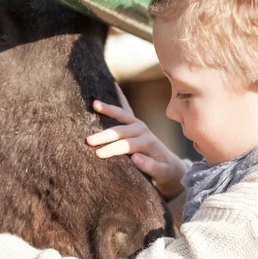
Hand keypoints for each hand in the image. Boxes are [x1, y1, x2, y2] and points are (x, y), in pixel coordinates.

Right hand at [86, 84, 185, 199]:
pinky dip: (119, 97)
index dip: (112, 149)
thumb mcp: (161, 173)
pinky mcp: (134, 122)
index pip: (126, 145)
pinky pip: (125, 108)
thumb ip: (150, 166)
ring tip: (94, 104)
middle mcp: (142, 130)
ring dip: (107, 109)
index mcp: (147, 142)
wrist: (169, 163)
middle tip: (88, 140)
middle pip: (120, 131)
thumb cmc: (163, 170)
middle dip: (104, 135)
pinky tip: (113, 85)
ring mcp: (137, 124)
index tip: (98, 154)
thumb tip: (136, 157)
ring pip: (121, 115)